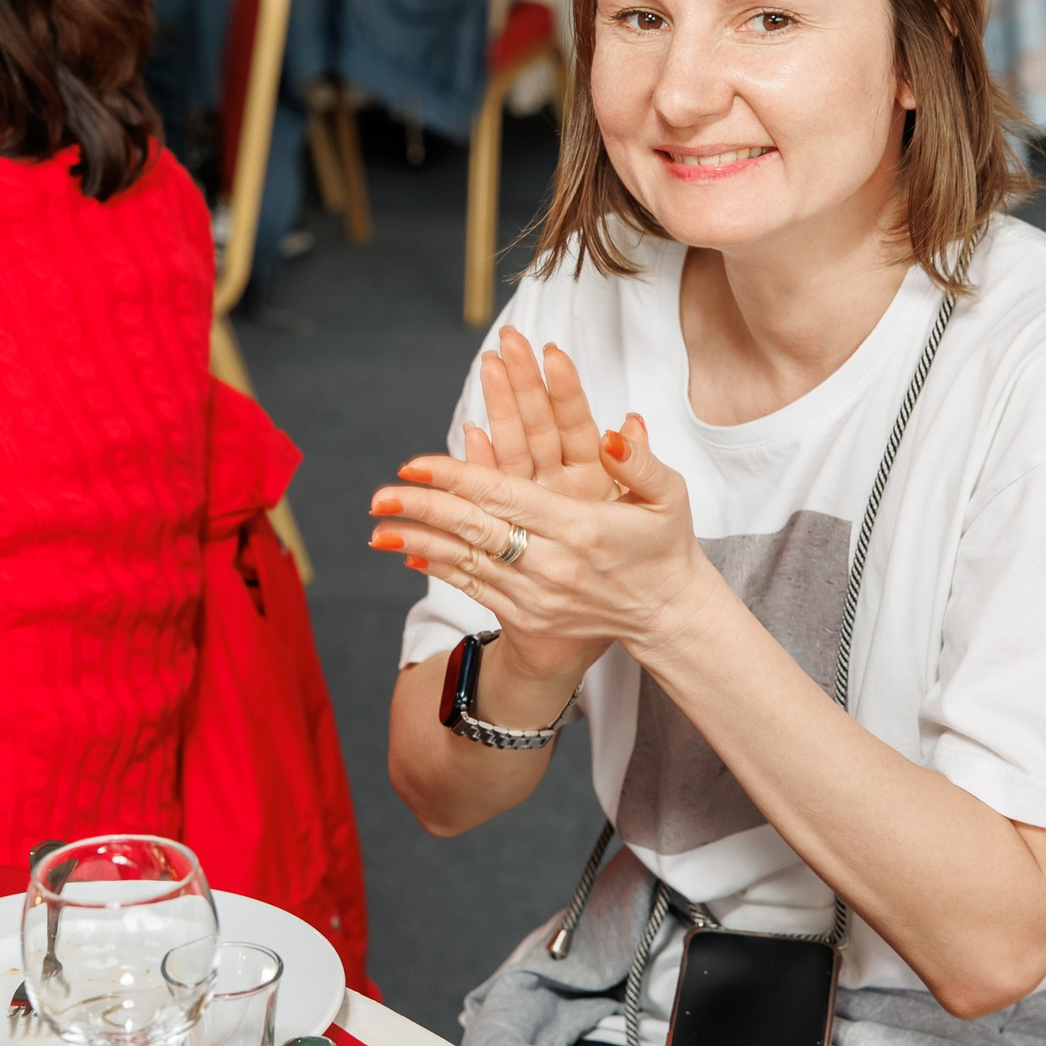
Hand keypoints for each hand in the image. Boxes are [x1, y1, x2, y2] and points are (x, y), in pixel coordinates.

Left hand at [371, 406, 720, 672]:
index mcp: (583, 529)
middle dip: (425, 510)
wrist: (664, 617)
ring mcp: (538, 595)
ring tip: (377, 528)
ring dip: (419, 542)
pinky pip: (475, 588)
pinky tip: (408, 552)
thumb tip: (612, 429)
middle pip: (477, 530)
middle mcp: (554, 565)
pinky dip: (440, 569)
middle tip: (380, 493)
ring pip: (467, 563)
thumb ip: (640, 462)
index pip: (508, 497)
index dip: (459, 479)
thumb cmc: (664, 546)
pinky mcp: (528, 614)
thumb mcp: (669, 497)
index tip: (418, 463)